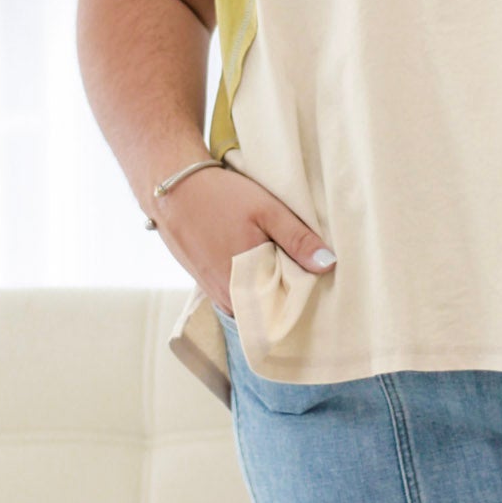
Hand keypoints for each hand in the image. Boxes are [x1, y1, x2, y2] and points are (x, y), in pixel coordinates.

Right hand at [148, 162, 335, 315]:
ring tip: (282, 261)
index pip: (284, 313)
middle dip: (288, 294)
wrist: (173, 189)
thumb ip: (298, 240)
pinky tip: (260, 259)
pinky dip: (252, 281)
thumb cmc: (220, 197)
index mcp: (245, 286)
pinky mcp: (206, 283)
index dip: (303, 300)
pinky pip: (238, 293)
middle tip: (305, 269)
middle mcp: (228, 298)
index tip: (318, 283)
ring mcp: (214, 293)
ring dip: (269, 287)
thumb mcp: (267, 211)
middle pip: (269, 309)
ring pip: (253, 301)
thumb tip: (328, 264)